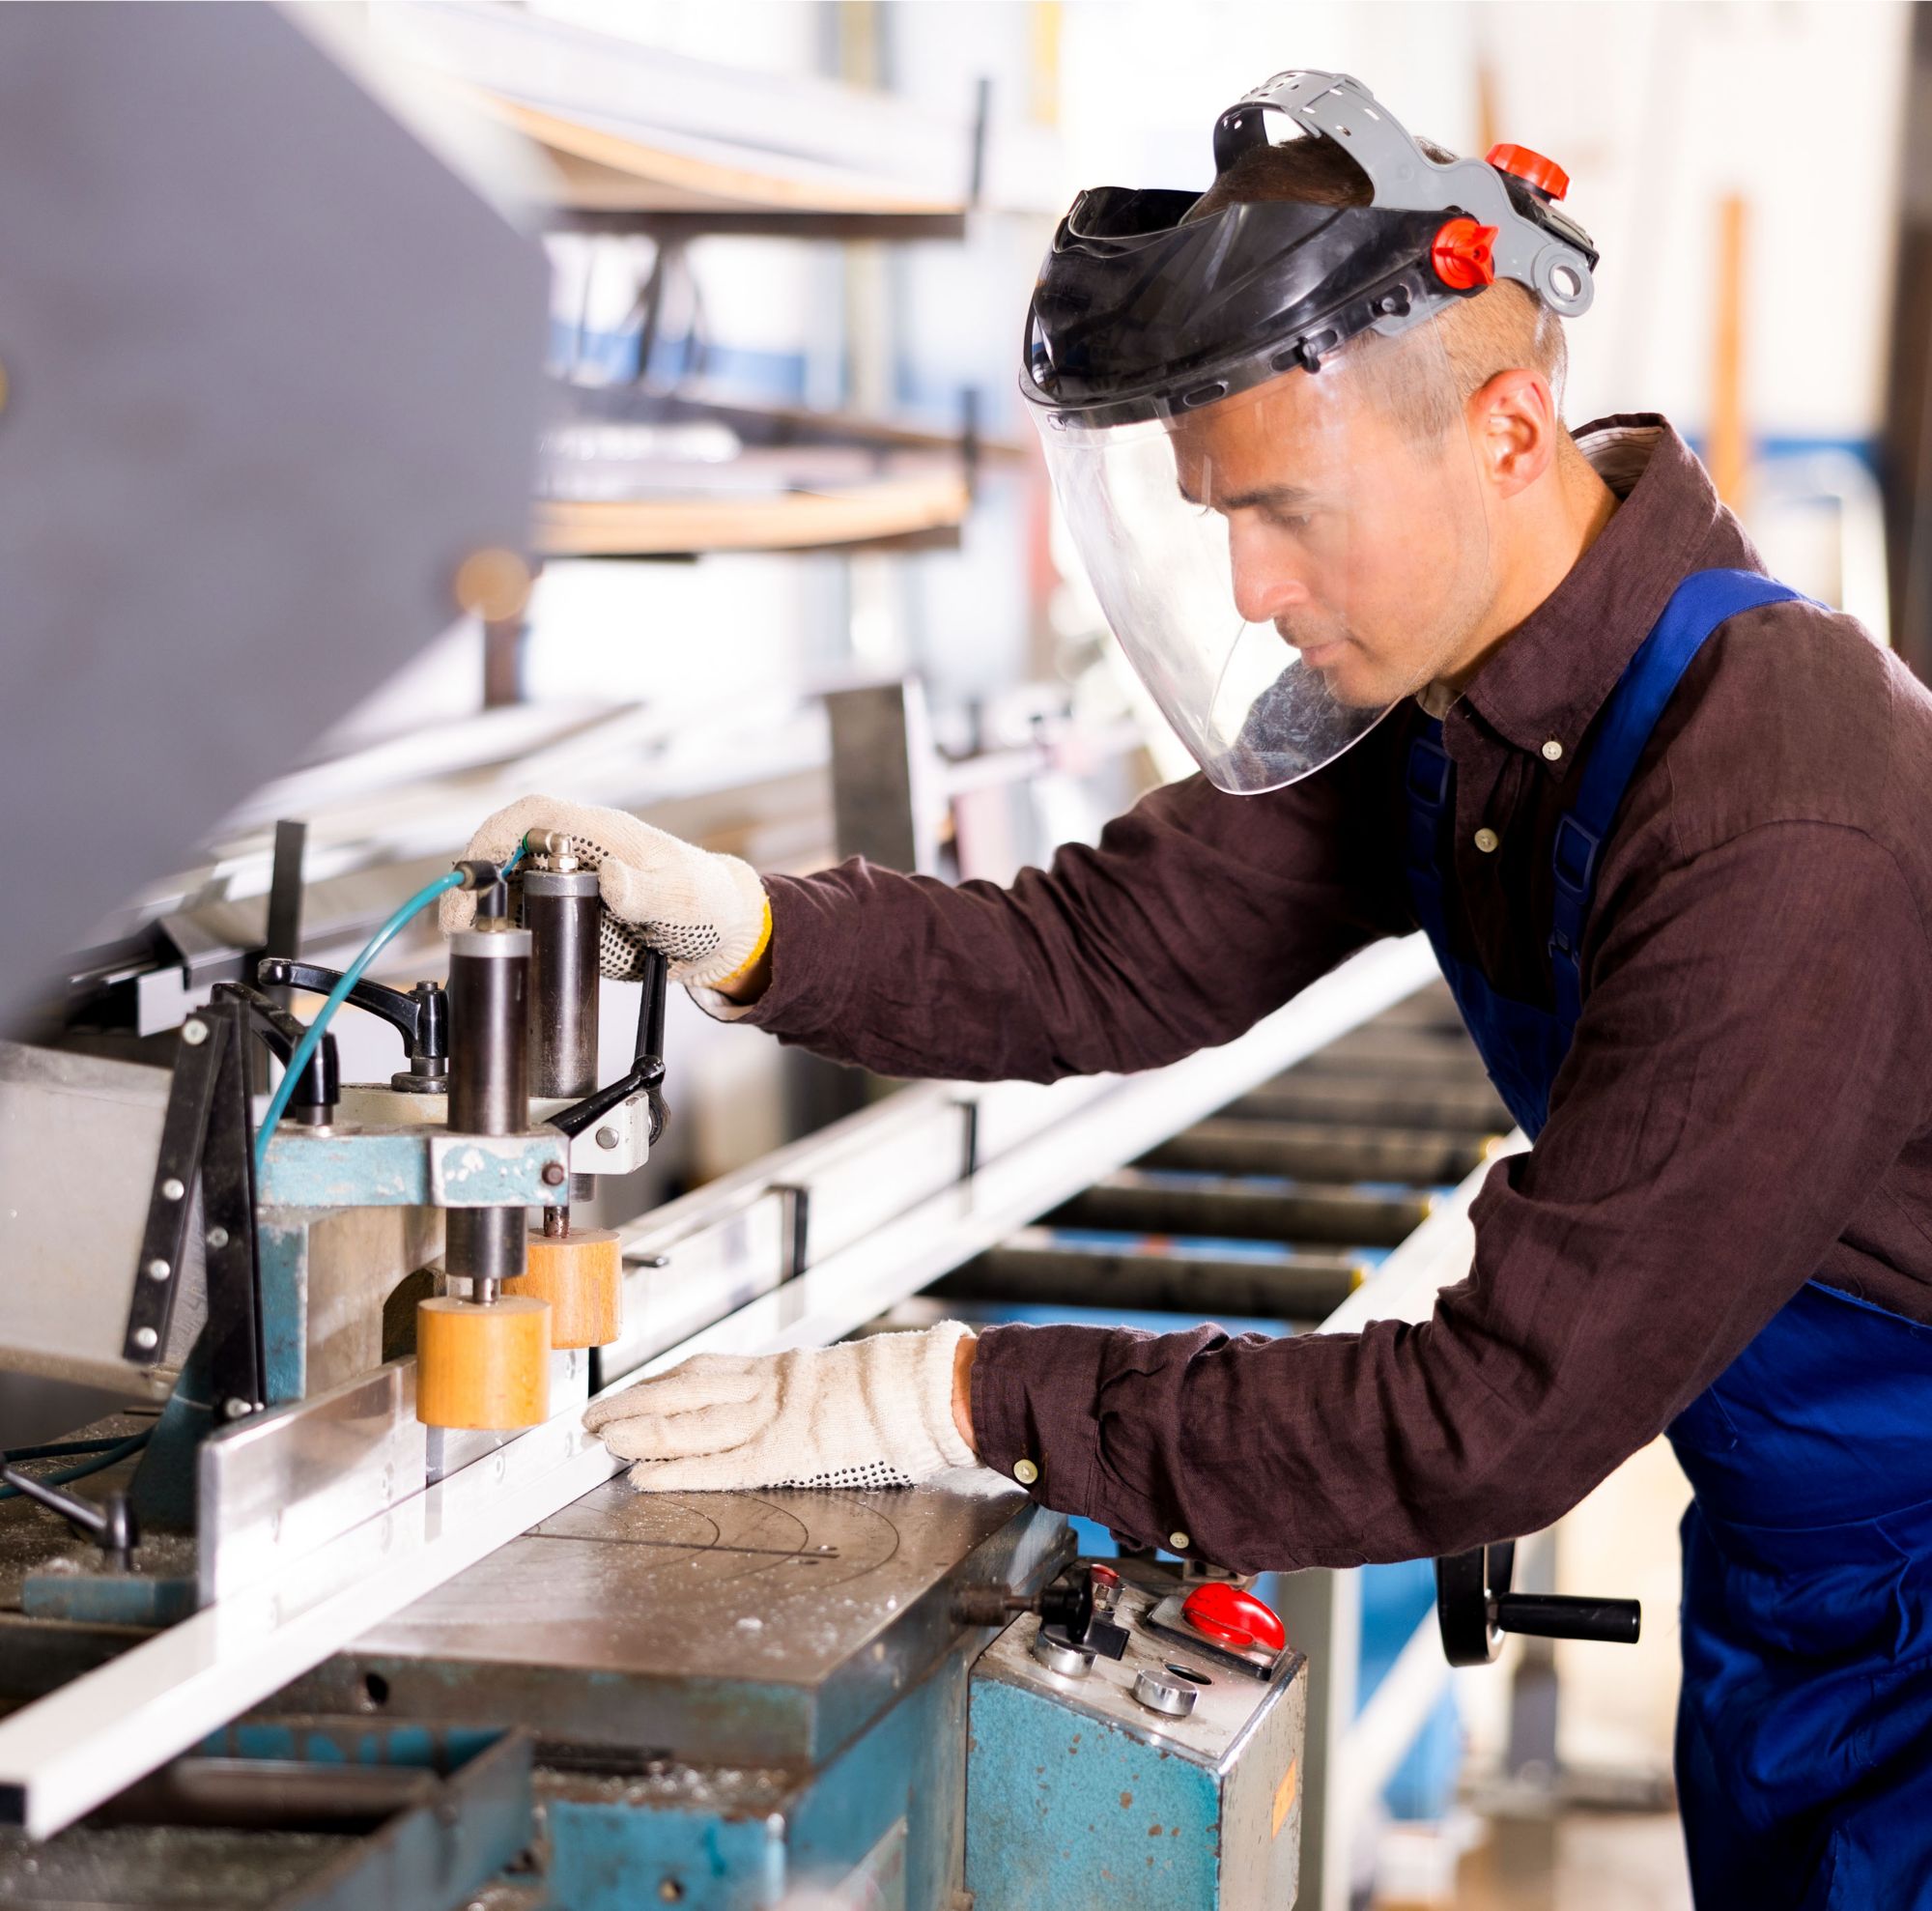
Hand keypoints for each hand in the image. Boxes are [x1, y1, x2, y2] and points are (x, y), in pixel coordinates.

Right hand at [438, 794, 768, 989]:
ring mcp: (569, 883)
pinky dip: (499, 929)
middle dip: (471, 881)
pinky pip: (524, 913)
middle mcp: (576, 852)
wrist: (721, 932)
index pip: (533, 815)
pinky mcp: (569, 913)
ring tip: (460, 944)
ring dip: (477, 908)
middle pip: (506, 850)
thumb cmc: (706, 901)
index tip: (472, 870)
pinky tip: (486, 955)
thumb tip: (609, 877)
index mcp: (599, 833)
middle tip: (454, 925)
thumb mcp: (679, 898)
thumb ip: (644, 889)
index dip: (494, 835)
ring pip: (507, 882)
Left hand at [584, 1323, 979, 1492]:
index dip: (659, 1384)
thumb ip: (805, 1392)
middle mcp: (770, 1389)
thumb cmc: (899, 1392)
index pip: (705, 1373)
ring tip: (604, 1442)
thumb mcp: (843, 1380)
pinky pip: (720, 1463)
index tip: (628, 1391)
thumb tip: (780, 1403)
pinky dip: (678, 1471)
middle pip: (684, 1393)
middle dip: (634, 1405)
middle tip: (593, 1417)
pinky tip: (645, 1478)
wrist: (927, 1392)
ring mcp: (775, 1418)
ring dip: (641, 1433)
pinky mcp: (785, 1452)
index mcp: (784, 1370)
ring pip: (691, 1423)